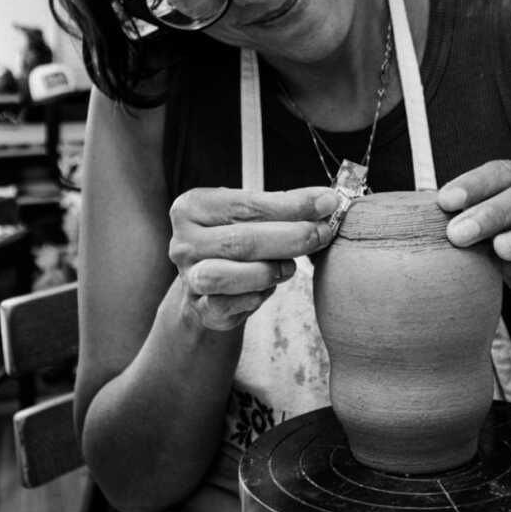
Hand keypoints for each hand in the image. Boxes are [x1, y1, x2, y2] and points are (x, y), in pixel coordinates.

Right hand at [169, 185, 339, 330]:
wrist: (211, 282)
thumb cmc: (238, 238)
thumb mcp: (252, 214)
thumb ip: (283, 206)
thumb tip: (326, 202)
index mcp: (192, 206)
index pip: (246, 204)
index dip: (291, 205)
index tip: (326, 202)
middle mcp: (184, 242)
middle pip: (240, 241)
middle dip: (290, 237)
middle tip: (322, 233)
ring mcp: (189, 277)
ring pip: (227, 276)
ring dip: (268, 270)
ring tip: (291, 266)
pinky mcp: (199, 309)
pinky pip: (229, 305)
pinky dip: (256, 296)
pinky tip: (270, 287)